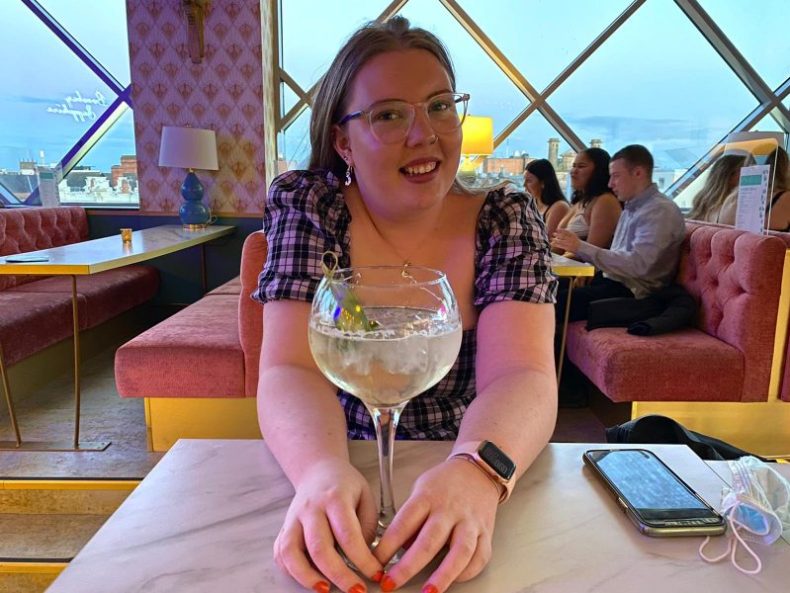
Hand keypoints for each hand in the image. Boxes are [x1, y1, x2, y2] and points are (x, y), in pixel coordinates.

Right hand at [274, 458, 382, 591]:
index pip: (348, 534)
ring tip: (326, 589)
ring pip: (291, 553)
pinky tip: (308, 578)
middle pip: (319, 548)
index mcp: (335, 498)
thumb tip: (365, 557)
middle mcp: (310, 508)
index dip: (363, 559)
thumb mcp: (366, 495)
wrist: (318, 470)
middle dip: (339, 575)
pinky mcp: (284, 528)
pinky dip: (291, 571)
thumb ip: (367, 525)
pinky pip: (281, 553)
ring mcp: (293, 519)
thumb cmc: (345, 484)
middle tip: (356, 590)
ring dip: (307, 577)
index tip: (375, 573)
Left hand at [374, 458, 499, 592]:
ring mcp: (469, 522)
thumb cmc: (444, 483)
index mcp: (428, 498)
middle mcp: (449, 510)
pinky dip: (467, 572)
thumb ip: (409, 518)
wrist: (477, 471)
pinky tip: (454, 580)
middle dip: (408, 567)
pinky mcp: (486, 532)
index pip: (404, 523)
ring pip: (459, 552)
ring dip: (443, 575)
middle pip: (428, 541)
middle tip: (391, 583)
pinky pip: (479, 556)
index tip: (375, 563)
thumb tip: (397, 550)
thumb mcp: (419, 490)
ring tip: (428, 592)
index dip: (387, 546)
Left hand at [551, 229, 580, 253]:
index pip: (566, 232)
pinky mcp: (567, 248)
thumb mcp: (573, 235)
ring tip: (552, 238)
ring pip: (561, 241)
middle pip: (563, 236)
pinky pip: (560, 246)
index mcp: (572, 235)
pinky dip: (555, 244)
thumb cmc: (574, 240)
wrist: (580, 247)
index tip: (557, 229)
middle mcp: (571, 239)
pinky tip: (552, 243)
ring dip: (555, 240)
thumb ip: (567, 232)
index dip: (561, 230)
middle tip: (553, 233)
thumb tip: (559, 229)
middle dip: (557, 235)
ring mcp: (569, 244)